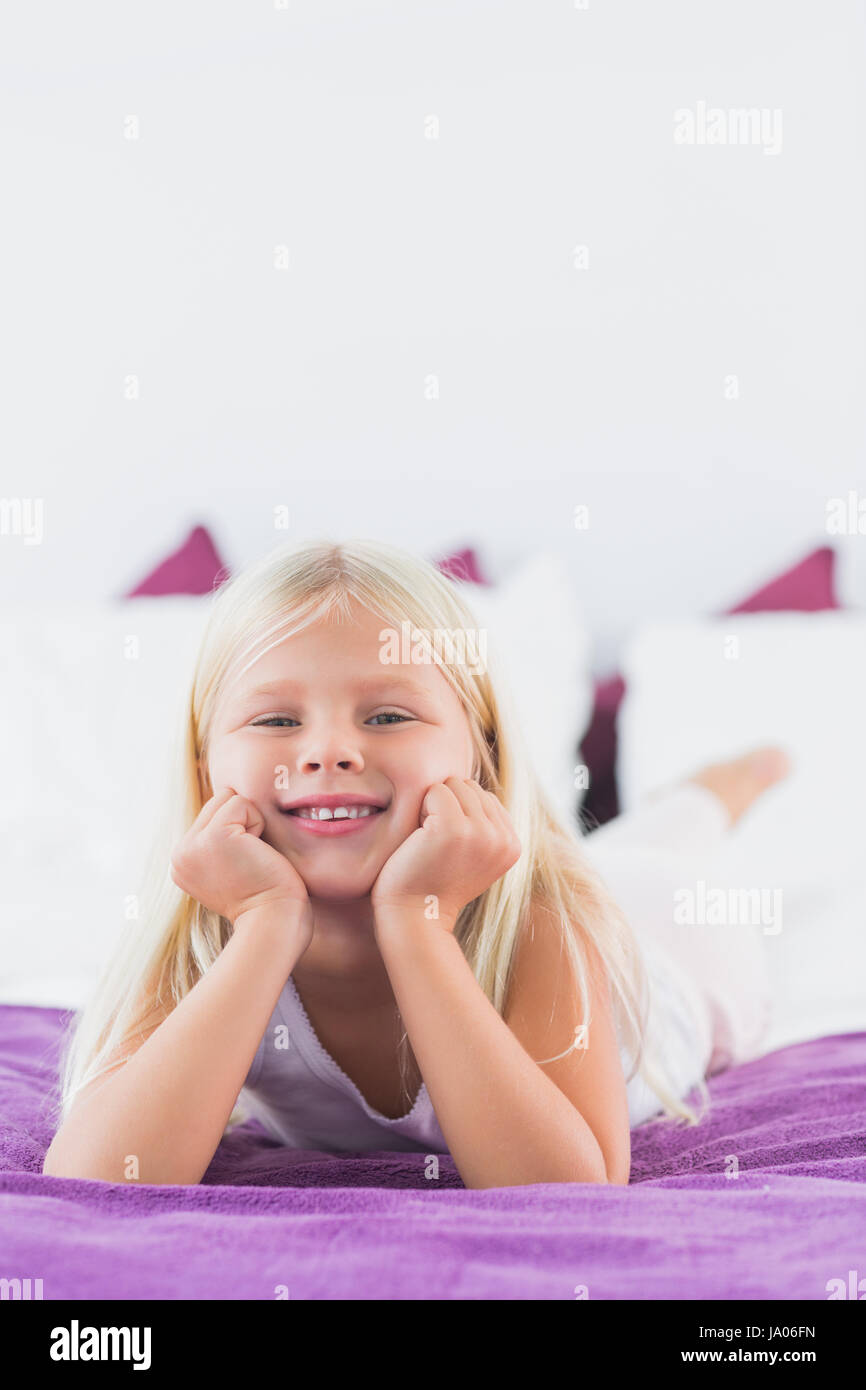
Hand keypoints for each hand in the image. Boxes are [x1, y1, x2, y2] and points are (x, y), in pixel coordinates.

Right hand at [170, 787, 312, 935]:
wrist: (273, 921)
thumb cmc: (265, 898)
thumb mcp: (228, 870)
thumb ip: (218, 843)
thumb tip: (229, 801)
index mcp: (182, 862)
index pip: (211, 815)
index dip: (238, 830)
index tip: (244, 866)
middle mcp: (180, 854)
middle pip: (218, 800)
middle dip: (243, 822)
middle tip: (250, 860)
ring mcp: (192, 845)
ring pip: (228, 797)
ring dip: (251, 822)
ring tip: (252, 857)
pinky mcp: (214, 836)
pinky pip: (242, 803)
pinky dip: (258, 823)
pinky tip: (256, 853)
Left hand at [371, 776, 520, 928]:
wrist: (415, 914)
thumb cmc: (434, 881)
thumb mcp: (474, 856)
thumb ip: (485, 826)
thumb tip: (475, 787)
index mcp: (513, 845)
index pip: (485, 798)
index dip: (460, 814)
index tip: (450, 848)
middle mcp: (503, 839)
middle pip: (470, 787)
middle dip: (447, 806)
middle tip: (436, 845)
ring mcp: (481, 833)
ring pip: (454, 785)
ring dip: (433, 807)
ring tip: (429, 841)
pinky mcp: (453, 828)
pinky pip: (435, 791)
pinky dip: (420, 809)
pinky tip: (420, 839)